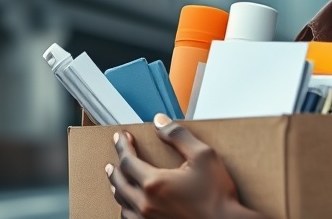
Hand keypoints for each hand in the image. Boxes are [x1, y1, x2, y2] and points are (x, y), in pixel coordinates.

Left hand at [105, 113, 264, 218]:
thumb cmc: (218, 197)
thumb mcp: (203, 156)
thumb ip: (178, 136)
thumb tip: (160, 122)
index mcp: (154, 184)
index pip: (128, 161)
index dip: (123, 146)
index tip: (121, 137)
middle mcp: (146, 204)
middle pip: (120, 183)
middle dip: (115, 168)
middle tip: (114, 159)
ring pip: (123, 204)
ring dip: (118, 189)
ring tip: (117, 182)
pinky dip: (126, 210)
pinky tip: (130, 207)